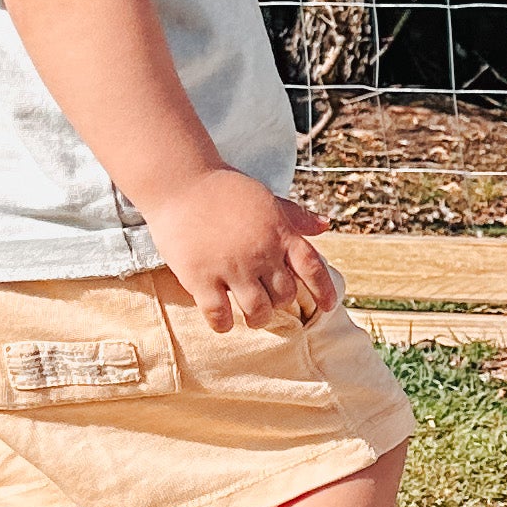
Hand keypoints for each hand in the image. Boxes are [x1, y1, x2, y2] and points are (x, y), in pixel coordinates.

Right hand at [142, 171, 340, 332]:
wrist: (178, 182)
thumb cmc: (222, 189)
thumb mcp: (265, 199)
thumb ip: (295, 216)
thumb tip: (325, 226)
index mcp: (280, 233)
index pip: (313, 268)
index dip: (324, 291)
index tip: (328, 307)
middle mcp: (261, 253)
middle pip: (285, 295)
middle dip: (279, 302)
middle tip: (267, 301)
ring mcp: (232, 267)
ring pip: (258, 311)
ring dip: (257, 318)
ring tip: (250, 316)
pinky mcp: (201, 278)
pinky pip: (219, 315)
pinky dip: (224, 324)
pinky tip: (223, 321)